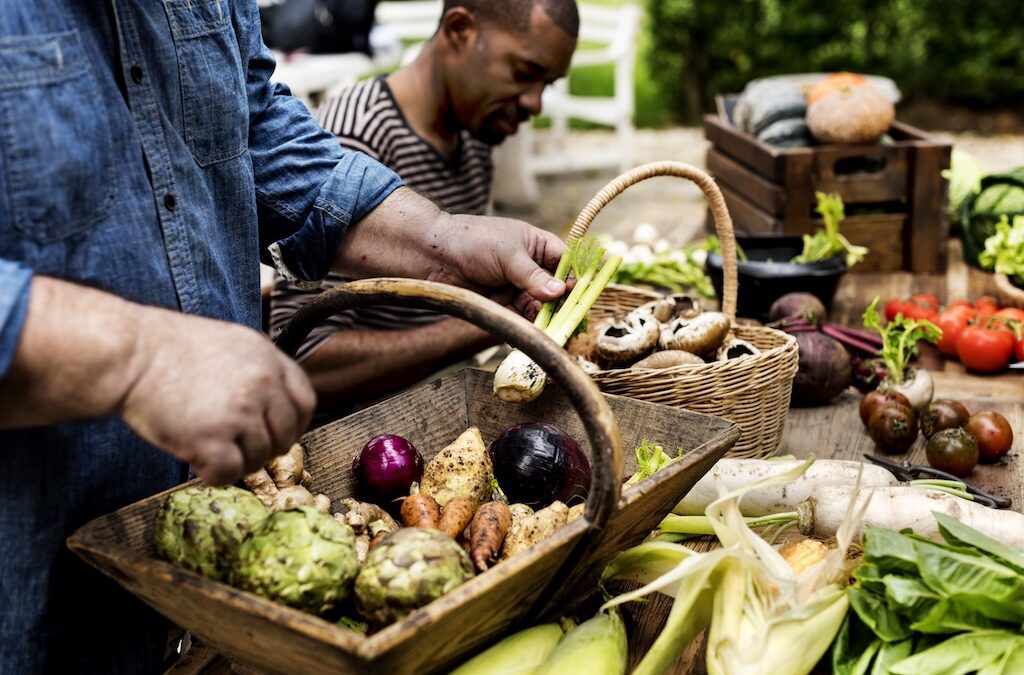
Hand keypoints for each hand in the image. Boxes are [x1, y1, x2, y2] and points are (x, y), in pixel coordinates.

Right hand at [120, 308, 315, 484]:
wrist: (129, 353)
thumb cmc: (168, 349)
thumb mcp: (230, 343)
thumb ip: (258, 369)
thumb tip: (274, 402)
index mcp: (269, 359)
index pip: (305, 402)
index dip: (294, 424)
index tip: (277, 434)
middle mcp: (262, 384)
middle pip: (285, 435)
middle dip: (265, 448)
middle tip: (238, 449)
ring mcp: (239, 413)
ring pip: (258, 457)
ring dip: (237, 461)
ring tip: (209, 450)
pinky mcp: (212, 439)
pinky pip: (230, 473)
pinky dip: (215, 475)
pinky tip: (198, 463)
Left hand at [333, 188, 566, 314]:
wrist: (433, 255)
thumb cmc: (472, 241)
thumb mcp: (508, 255)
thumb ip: (534, 276)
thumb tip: (560, 292)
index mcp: (537, 246)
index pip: (566, 263)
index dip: (575, 278)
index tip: (580, 295)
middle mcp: (531, 268)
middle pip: (557, 290)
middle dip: (563, 305)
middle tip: (569, 320)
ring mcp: (517, 288)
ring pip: (542, 308)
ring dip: (548, 319)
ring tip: (553, 331)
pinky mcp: (503, 305)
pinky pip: (523, 319)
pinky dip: (530, 328)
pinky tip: (536, 335)